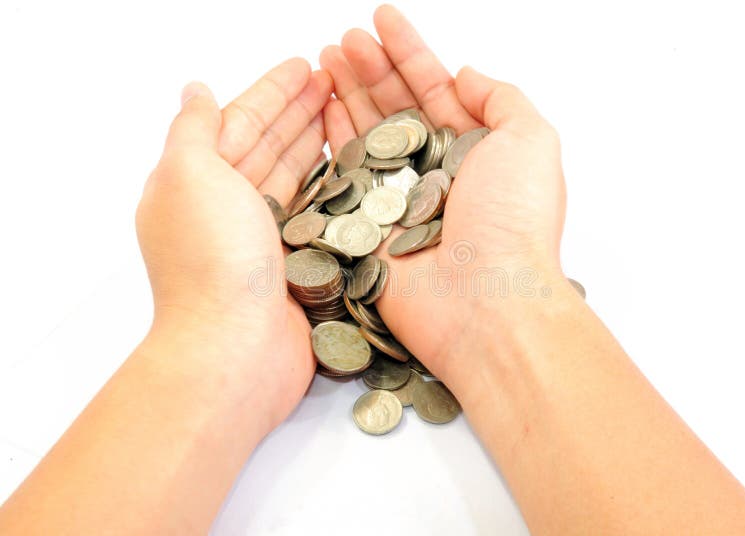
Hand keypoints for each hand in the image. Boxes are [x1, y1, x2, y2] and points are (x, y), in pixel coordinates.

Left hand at [135, 59, 331, 430]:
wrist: (234, 349)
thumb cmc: (211, 260)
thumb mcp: (188, 177)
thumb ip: (192, 129)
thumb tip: (195, 90)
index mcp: (196, 183)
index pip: (239, 122)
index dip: (273, 91)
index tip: (308, 65)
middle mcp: (227, 210)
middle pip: (270, 146)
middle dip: (301, 110)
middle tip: (339, 81)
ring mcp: (262, 240)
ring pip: (296, 178)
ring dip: (319, 143)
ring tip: (350, 112)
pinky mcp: (295, 266)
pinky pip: (316, 216)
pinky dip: (332, 189)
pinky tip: (353, 168)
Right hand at [321, 6, 569, 393]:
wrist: (484, 301)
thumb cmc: (514, 222)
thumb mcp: (531, 141)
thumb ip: (501, 99)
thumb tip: (466, 74)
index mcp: (474, 152)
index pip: (436, 89)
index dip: (409, 52)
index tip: (383, 19)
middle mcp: (435, 174)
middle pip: (396, 108)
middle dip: (370, 69)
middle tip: (345, 39)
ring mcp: (399, 202)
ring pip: (366, 137)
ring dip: (346, 95)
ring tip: (325, 58)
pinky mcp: (367, 229)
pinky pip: (343, 180)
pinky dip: (329, 143)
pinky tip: (318, 111)